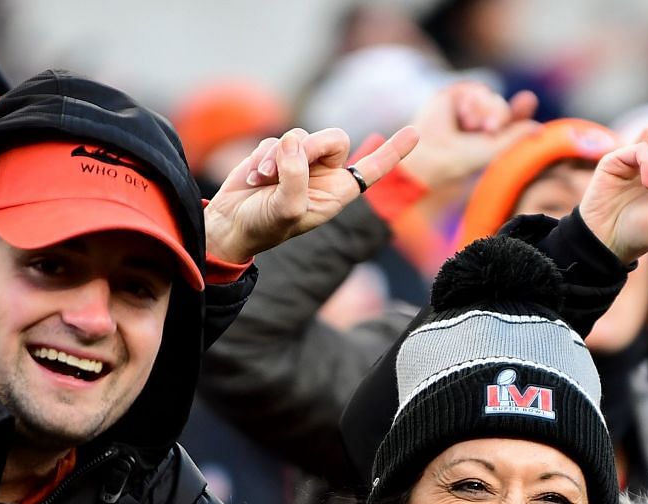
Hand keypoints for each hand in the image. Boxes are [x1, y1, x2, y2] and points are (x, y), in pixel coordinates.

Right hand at [203, 125, 420, 264]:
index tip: (415, 132)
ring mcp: (300, 163)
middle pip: (334, 138)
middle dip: (312, 145)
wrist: (232, 226)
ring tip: (263, 182)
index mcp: (338, 192)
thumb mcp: (286, 208)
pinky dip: (261, 158)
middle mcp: (324, 175)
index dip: (393, 151)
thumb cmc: (265, 226)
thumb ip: (295, 176)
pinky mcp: (277, 154)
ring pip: (300, 136)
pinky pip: (275, 140)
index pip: (371, 168)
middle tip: (286, 163)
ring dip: (277, 159)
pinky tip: (254, 179)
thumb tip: (293, 143)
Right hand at [401, 81, 539, 192]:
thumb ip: (516, 136)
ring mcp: (466, 109)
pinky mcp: (455, 96)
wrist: (432, 154)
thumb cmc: (461, 160)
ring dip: (485, 110)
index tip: (529, 100)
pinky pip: (477, 90)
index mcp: (488, 138)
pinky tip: (464, 116)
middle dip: (499, 115)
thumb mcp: (494, 149)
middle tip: (490, 129)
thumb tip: (540, 128)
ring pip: (491, 97)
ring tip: (470, 125)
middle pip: (502, 107)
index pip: (509, 120)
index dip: (520, 110)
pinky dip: (474, 102)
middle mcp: (478, 122)